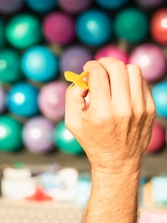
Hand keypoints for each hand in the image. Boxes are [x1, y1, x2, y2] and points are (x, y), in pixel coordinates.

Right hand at [64, 58, 154, 173]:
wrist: (117, 160)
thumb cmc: (91, 138)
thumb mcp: (72, 121)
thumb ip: (72, 96)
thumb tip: (83, 77)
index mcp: (101, 112)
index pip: (98, 74)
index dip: (90, 67)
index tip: (87, 69)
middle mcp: (123, 109)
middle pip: (117, 68)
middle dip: (105, 63)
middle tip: (99, 67)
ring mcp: (140, 108)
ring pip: (133, 70)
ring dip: (119, 69)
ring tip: (111, 77)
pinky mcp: (149, 108)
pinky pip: (141, 81)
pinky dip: (130, 79)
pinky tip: (121, 88)